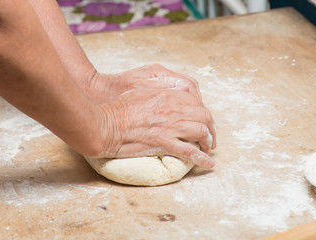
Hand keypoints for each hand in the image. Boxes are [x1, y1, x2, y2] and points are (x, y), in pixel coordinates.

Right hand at [95, 88, 214, 167]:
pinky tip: (208, 163)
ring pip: (201, 132)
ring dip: (208, 141)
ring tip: (207, 147)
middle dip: (211, 127)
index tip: (202, 119)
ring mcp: (168, 127)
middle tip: (210, 135)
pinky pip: (189, 152)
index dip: (203, 111)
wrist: (105, 125)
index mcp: (166, 95)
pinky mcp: (163, 143)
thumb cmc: (118, 107)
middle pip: (203, 116)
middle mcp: (172, 109)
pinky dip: (201, 158)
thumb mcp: (140, 89)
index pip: (196, 101)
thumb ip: (161, 87)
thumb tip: (178, 87)